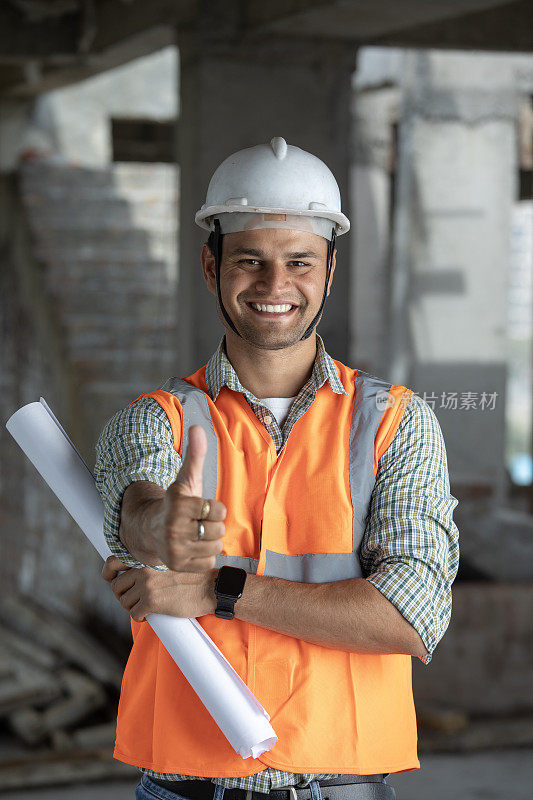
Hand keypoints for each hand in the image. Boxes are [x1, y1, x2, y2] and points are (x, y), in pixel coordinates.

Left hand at [102, 555, 216, 620]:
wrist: (210, 587)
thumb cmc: (193, 576)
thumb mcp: (169, 561)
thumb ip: (150, 564)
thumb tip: (132, 575)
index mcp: (146, 557)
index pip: (112, 561)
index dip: (109, 574)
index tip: (112, 580)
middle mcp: (143, 568)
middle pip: (116, 586)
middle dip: (123, 595)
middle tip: (134, 600)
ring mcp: (146, 584)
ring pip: (124, 602)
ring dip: (132, 607)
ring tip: (145, 607)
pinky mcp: (151, 601)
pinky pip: (134, 614)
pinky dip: (140, 618)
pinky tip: (150, 615)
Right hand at [151, 425, 226, 570]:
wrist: (152, 528)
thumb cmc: (177, 502)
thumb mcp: (186, 478)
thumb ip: (195, 454)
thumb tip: (197, 427)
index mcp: (177, 503)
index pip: (217, 510)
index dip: (215, 508)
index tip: (202, 507)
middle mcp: (172, 527)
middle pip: (218, 530)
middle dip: (213, 525)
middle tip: (199, 522)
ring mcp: (173, 548)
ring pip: (215, 547)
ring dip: (210, 541)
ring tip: (196, 534)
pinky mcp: (177, 565)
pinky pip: (209, 563)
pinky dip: (205, 556)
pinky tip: (193, 547)